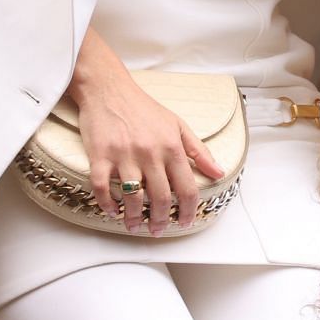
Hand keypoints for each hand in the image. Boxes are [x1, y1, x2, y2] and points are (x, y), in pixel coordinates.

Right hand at [67, 30, 223, 234]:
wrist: (109, 89)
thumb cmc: (144, 108)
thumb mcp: (178, 124)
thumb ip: (199, 151)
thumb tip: (219, 172)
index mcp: (171, 146)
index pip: (186, 187)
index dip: (188, 210)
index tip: (184, 222)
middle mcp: (150, 153)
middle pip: (160, 198)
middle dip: (161, 221)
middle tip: (157, 230)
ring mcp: (124, 155)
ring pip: (133, 197)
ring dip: (134, 218)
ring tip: (135, 226)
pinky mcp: (100, 155)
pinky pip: (102, 188)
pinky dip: (107, 204)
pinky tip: (113, 211)